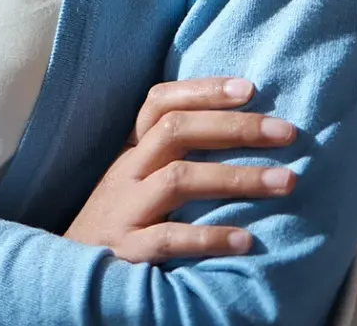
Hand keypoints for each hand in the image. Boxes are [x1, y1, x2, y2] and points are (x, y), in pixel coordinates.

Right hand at [63, 78, 296, 262]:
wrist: (69, 268)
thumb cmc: (122, 217)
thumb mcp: (135, 177)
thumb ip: (169, 153)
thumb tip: (236, 127)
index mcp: (131, 150)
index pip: (160, 103)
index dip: (202, 90)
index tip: (249, 88)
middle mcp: (127, 171)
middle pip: (175, 132)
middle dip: (234, 127)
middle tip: (286, 132)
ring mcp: (126, 209)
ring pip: (178, 179)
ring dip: (236, 177)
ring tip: (286, 181)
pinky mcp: (128, 250)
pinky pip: (168, 238)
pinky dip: (208, 237)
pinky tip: (246, 240)